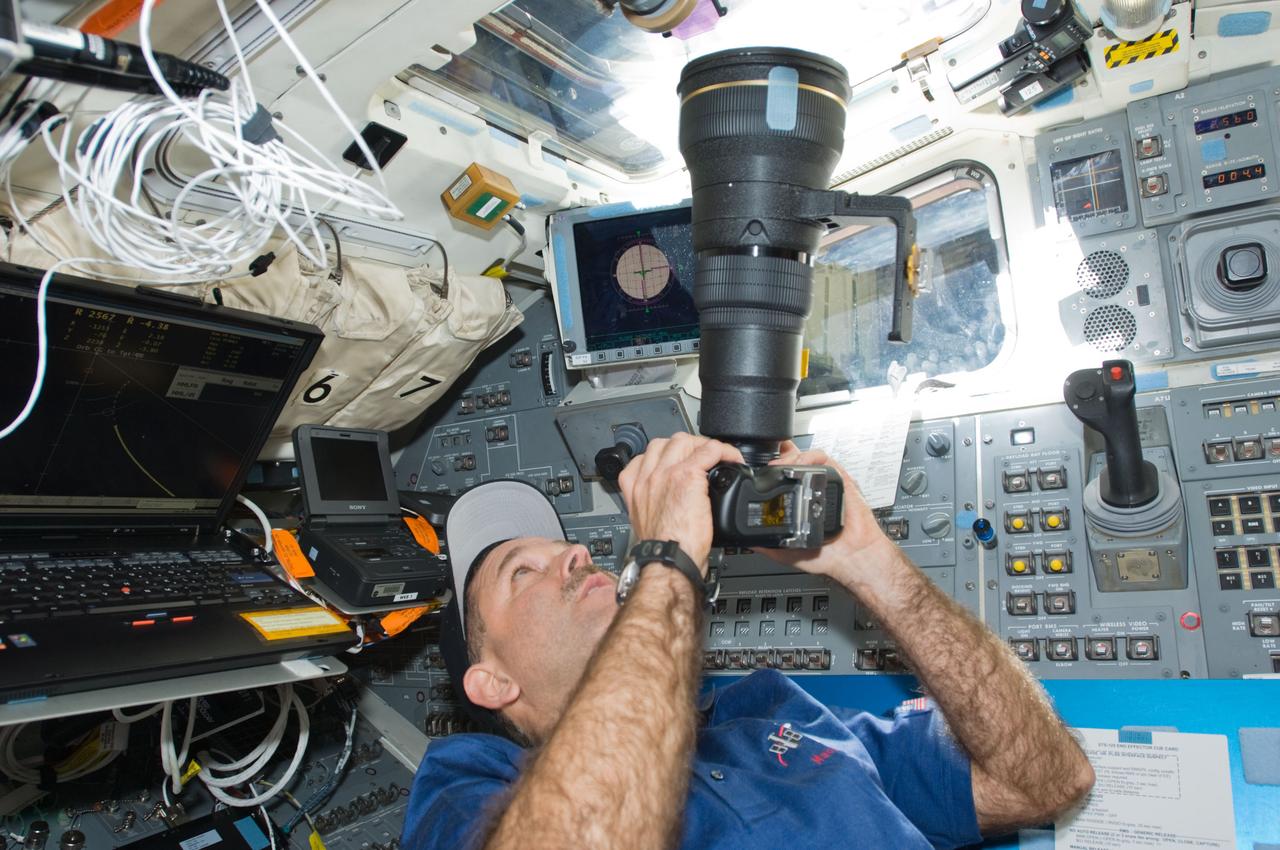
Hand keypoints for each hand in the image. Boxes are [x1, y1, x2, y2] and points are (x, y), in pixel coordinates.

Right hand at [618, 433, 743, 570]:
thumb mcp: (646, 523)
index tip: (681, 463)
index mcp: (635, 487)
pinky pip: (709, 450)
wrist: (668, 561)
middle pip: (666, 443)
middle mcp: (648, 477)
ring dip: (703, 445)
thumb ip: (655, 505)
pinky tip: (731, 460)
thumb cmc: (662, 550)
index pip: (648, 455)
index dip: (668, 455)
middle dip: (686, 446)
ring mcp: (666, 474)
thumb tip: (672, 503)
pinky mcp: (687, 476)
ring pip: (685, 441)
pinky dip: (724, 451)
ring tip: (716, 457)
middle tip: (701, 458)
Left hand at [761, 441, 890, 577]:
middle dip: (778, 457)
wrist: (852, 556)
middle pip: (793, 460)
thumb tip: (747, 540)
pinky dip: (810, 457)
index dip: (772, 466)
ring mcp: (825, 483)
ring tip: (780, 467)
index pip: (783, 475)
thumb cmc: (826, 555)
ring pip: (805, 456)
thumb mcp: (786, 552)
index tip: (759, 466)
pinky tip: (801, 465)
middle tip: (768, 466)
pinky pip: (824, 459)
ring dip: (791, 457)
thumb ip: (766, 544)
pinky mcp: (839, 479)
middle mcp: (812, 488)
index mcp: (800, 500)